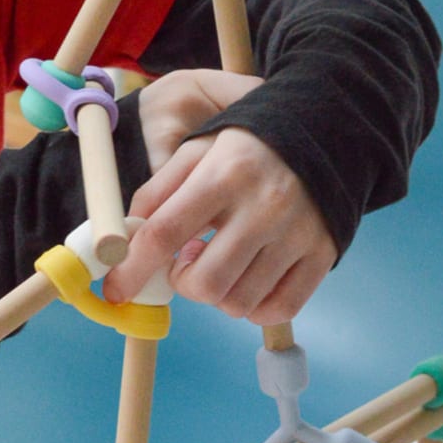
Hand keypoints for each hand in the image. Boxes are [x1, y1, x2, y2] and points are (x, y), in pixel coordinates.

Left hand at [105, 70, 336, 324]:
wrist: (325, 133)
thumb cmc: (247, 146)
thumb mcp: (196, 150)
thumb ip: (157, 192)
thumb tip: (127, 240)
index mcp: (223, 174)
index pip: (165, 233)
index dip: (133, 269)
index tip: (116, 290)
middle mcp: (263, 207)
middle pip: (204, 283)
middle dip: (183, 283)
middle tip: (188, 261)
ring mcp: (297, 235)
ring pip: (238, 303)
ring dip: (218, 294)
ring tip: (222, 261)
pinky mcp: (322, 254)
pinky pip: (278, 309)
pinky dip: (254, 308)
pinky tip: (248, 279)